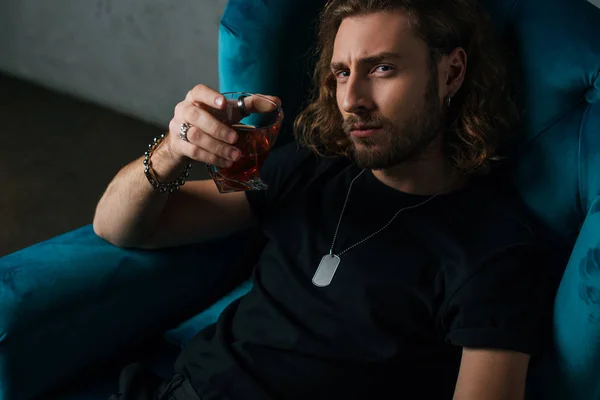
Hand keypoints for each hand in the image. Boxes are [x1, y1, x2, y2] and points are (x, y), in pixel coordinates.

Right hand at [166, 84, 280, 167]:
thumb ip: (252, 104)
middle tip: (235, 139)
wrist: (186, 140)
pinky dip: (212, 157)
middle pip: (196, 116)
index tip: (224, 104)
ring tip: (235, 155)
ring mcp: (178, 127)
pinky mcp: (178, 145)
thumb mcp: (231, 111)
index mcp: (196, 97)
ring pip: (195, 136)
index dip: (210, 97)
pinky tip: (226, 162)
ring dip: (217, 147)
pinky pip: (194, 152)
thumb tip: (277, 101)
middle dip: (217, 128)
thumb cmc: (212, 120)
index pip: (199, 91)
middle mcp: (184, 109)